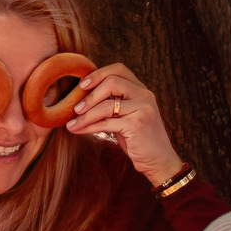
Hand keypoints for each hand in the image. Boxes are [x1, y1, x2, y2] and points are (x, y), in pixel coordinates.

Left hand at [60, 61, 183, 186]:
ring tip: (72, 122)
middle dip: (90, 94)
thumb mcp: (127, 116)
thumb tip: (82, 98)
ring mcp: (142, 109)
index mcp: (141, 90)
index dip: (98, 74)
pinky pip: (106, 122)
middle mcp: (144, 95)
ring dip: (85, 114)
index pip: (119, 70)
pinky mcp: (136, 124)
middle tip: (75, 107)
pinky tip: (78, 130)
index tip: (82, 85)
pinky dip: (88, 126)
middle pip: (112, 81)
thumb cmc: (139, 139)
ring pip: (106, 105)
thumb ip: (113, 104)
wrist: (159, 161)